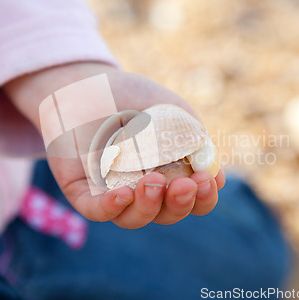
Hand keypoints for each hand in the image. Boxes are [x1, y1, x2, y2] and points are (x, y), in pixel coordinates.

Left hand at [4, 62, 224, 228]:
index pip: (193, 200)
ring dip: (148, 206)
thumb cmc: (136, 98)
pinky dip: (110, 207)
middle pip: (166, 214)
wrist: (91, 81)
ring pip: (133, 218)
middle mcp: (144, 190)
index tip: (206, 179)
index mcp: (171, 176)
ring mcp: (113, 192)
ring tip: (153, 181)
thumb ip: (194, 142)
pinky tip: (122, 194)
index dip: (203, 198)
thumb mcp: (173, 113)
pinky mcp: (82, 190)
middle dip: (179, 204)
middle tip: (183, 185)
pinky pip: (96, 210)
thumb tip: (216, 177)